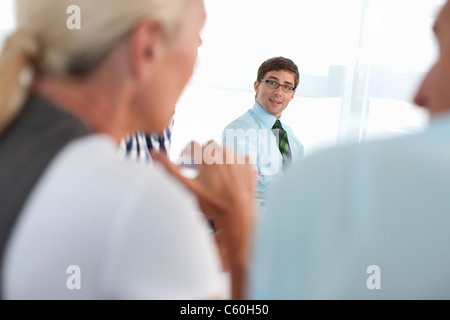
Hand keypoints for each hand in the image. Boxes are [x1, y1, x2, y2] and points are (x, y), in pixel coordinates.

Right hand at [151, 140, 255, 299]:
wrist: (238, 216)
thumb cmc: (211, 202)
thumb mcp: (187, 187)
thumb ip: (169, 169)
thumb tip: (153, 153)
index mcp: (207, 154)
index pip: (191, 145)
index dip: (186, 155)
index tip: (185, 165)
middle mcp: (224, 151)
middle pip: (208, 146)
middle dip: (203, 157)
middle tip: (200, 173)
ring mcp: (239, 158)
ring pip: (224, 151)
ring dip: (219, 160)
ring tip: (216, 179)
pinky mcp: (249, 166)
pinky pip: (240, 159)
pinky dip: (234, 166)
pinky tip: (230, 180)